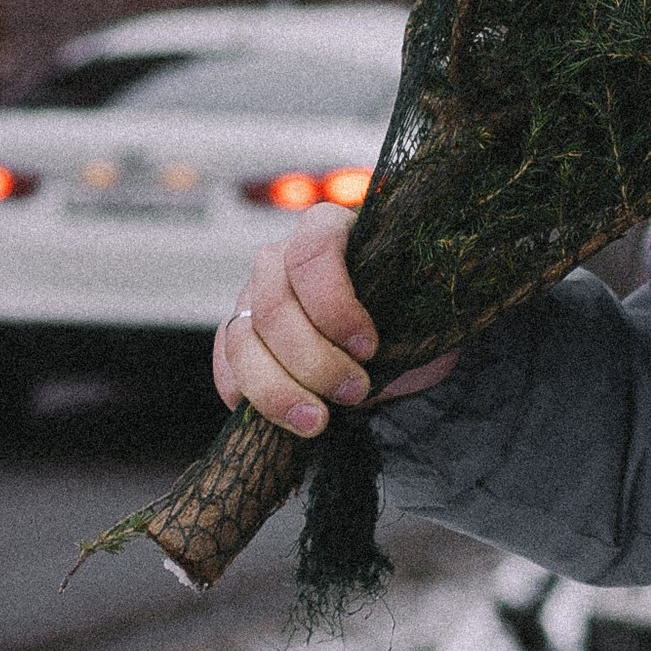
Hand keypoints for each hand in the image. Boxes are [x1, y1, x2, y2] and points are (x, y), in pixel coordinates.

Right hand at [213, 206, 457, 434]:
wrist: (395, 338)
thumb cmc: (412, 313)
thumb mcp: (425, 307)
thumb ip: (410, 312)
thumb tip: (391, 342)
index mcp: (328, 229)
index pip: (312, 252)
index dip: (335, 306)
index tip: (369, 348)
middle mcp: (280, 258)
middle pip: (274, 306)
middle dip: (314, 360)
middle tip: (356, 392)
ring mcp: (251, 295)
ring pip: (243, 341)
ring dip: (278, 389)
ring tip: (317, 421)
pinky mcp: (237, 334)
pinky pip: (226, 363)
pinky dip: (246, 393)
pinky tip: (281, 417)